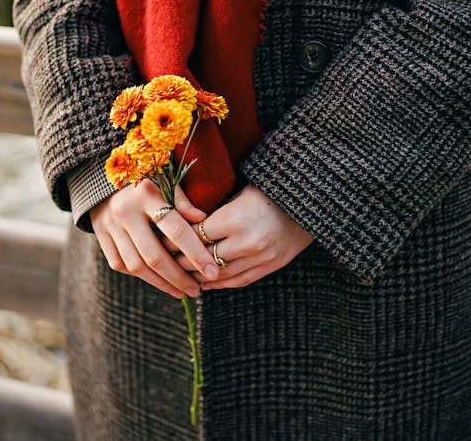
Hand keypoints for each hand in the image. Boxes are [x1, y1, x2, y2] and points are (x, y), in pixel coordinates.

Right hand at [89, 180, 220, 298]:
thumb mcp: (166, 181)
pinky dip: (142, 276)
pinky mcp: (100, 236)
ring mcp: (109, 225)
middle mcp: (125, 211)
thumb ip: (183, 201)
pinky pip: (121, 265)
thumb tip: (203, 219)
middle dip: (178, 278)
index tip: (213, 271)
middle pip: (154, 255)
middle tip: (197, 290)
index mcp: (146, 194)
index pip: (175, 230)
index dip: (196, 253)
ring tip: (182, 291)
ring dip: (162, 283)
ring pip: (137, 266)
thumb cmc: (146, 180)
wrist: (104, 179)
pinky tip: (159, 281)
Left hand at [169, 184, 313, 289]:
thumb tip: (181, 220)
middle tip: (161, 258)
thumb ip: (214, 207)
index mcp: (236, 218)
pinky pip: (239, 281)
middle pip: (203, 258)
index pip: (195, 236)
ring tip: (178, 273)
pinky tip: (204, 282)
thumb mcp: (240, 190)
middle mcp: (248, 242)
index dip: (176, 239)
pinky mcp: (271, 266)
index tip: (160, 238)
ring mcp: (261, 258)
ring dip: (196, 275)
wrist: (311, 199)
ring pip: (219, 274)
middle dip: (180, 259)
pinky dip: (219, 283)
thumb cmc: (270, 187)